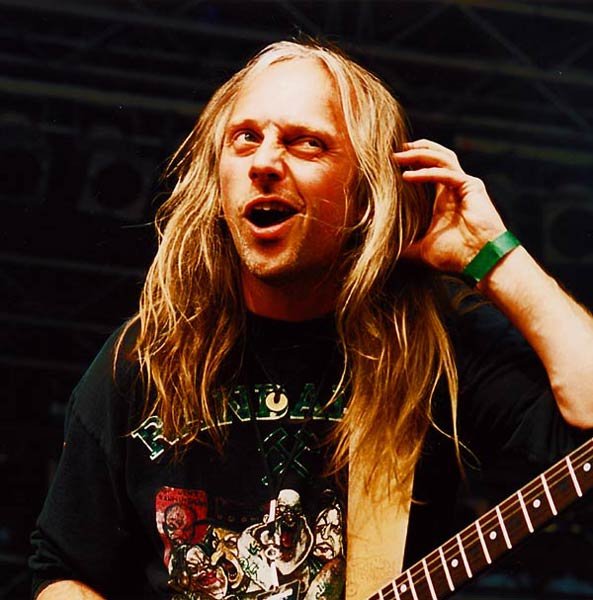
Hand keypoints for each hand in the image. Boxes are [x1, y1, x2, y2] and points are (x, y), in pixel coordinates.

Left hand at [394, 139, 505, 272]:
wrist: (479, 261)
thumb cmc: (455, 256)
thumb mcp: (422, 249)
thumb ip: (405, 246)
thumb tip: (385, 251)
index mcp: (445, 197)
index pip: (430, 169)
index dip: (414, 161)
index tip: (393, 161)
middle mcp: (455, 186)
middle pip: (437, 156)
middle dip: (416, 150)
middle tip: (394, 152)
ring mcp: (465, 184)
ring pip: (442, 158)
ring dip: (419, 154)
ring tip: (398, 156)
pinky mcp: (471, 187)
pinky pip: (445, 174)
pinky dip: (426, 173)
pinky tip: (408, 176)